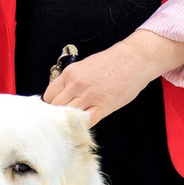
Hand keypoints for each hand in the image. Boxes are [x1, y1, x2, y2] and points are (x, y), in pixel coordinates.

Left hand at [44, 31, 183, 125]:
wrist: (134, 59)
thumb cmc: (114, 62)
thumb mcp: (85, 66)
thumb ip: (73, 81)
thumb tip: (65, 96)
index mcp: (70, 74)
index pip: (49, 95)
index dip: (52, 104)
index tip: (57, 108)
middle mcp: (76, 85)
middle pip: (56, 107)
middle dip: (59, 114)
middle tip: (65, 118)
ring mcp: (89, 96)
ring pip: (68, 116)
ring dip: (70, 121)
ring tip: (75, 122)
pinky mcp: (104, 106)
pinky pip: (86, 121)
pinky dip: (83, 125)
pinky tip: (85, 124)